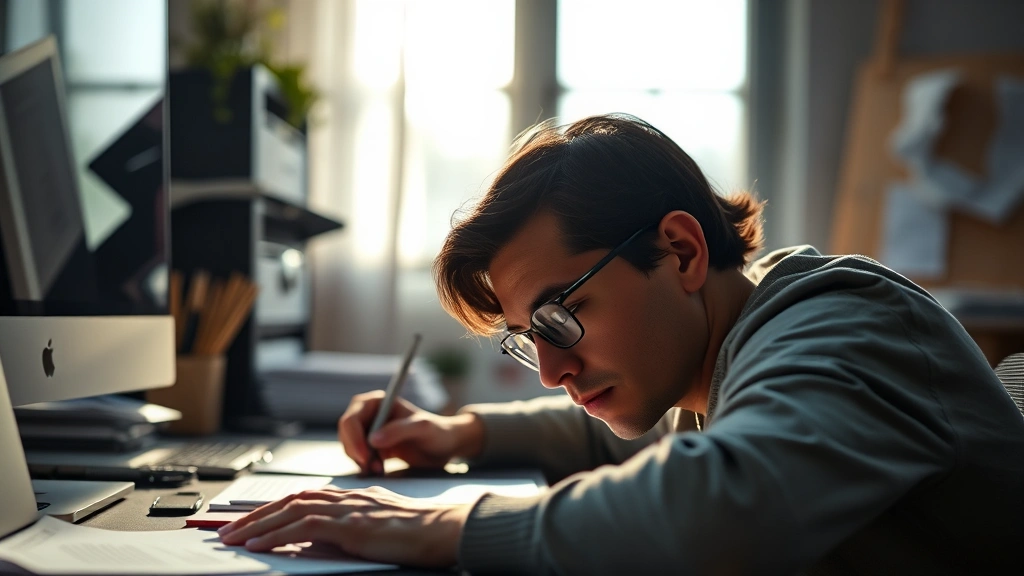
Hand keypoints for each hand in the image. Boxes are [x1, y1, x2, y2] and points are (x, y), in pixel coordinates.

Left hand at [217, 486, 470, 567]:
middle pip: (290, 500)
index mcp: (354, 497)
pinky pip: (305, 528)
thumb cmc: (421, 532)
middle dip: (255, 515)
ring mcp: (349, 510)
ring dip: (256, 525)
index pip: (304, 497)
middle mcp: (348, 498)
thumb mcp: (380, 526)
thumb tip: (323, 536)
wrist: (445, 530)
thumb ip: (353, 525)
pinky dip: (277, 535)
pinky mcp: (352, 526)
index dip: (273, 508)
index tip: (250, 521)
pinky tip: (259, 545)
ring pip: (291, 510)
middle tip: (226, 530)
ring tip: (232, 539)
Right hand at [338, 391, 483, 473]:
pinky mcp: (371, 445)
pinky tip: (379, 469)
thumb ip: (399, 430)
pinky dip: (364, 465)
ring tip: (380, 469)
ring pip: (349, 446)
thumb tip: (373, 439)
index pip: (351, 419)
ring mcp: (369, 429)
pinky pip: (357, 455)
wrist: (444, 446)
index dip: (353, 439)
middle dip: (356, 452)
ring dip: (360, 461)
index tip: (366, 458)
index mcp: (377, 402)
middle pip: (346, 433)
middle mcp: (369, 413)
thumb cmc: (437, 432)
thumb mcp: (422, 428)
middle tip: (374, 468)